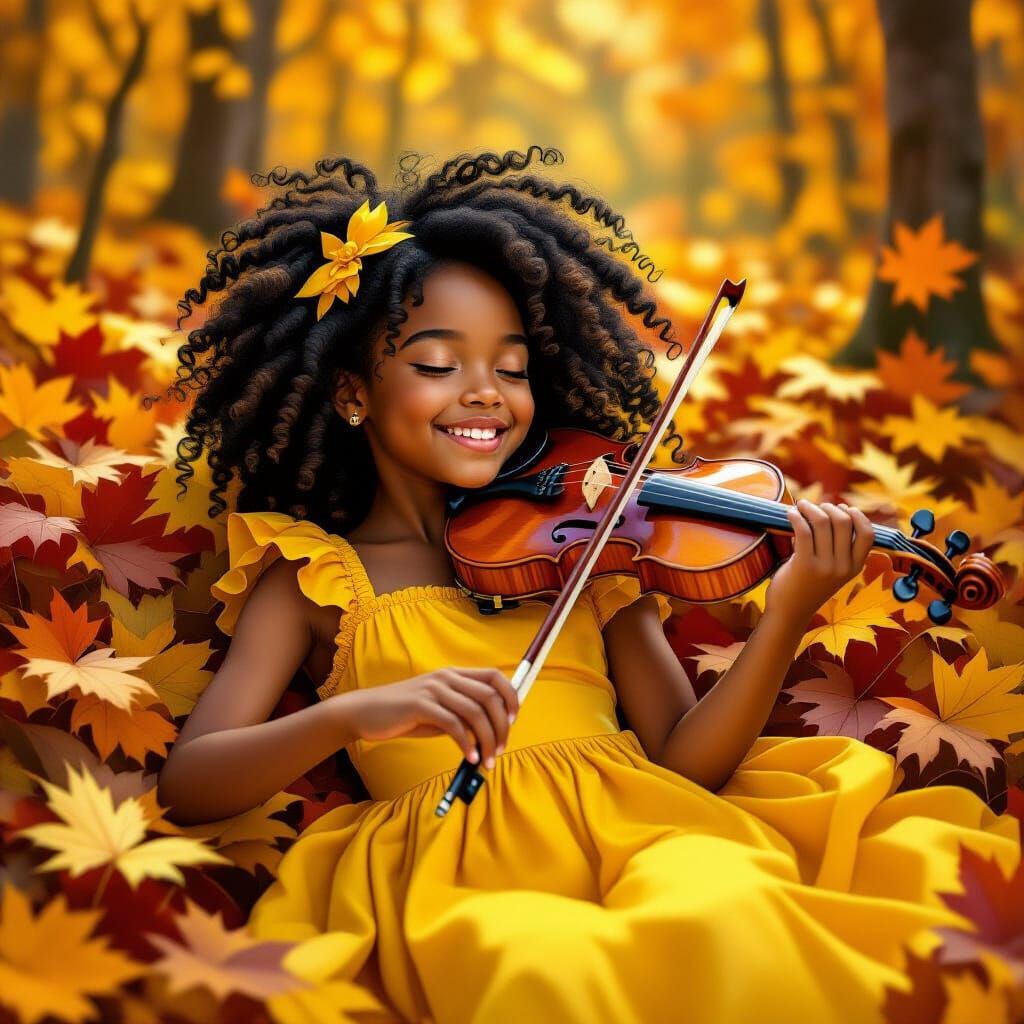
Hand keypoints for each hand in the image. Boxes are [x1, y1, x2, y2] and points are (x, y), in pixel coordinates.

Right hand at [348, 667, 519, 769]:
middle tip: (500, 750)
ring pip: (475, 712)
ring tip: (487, 760)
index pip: (494, 677)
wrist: (366, 711)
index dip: (510, 697)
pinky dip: (466, 743)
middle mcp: (447, 677)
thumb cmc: (405, 714)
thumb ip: (462, 715)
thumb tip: (489, 732)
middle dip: (502, 727)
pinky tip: (469, 757)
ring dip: (487, 740)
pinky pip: (453, 725)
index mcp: (454, 675)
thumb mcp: (438, 709)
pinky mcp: (420, 705)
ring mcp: (434, 689)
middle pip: (489, 697)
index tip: (513, 720)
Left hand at [765, 500, 875, 623]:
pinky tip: (790, 513)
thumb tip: (832, 512)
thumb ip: (838, 549)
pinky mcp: (804, 564)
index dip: (857, 515)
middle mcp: (843, 567)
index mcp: (855, 567)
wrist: (789, 613)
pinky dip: (797, 516)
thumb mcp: (833, 571)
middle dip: (829, 507)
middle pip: (844, 522)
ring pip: (823, 522)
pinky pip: (804, 530)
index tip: (843, 507)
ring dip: (810, 508)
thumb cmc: (808, 586)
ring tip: (801, 506)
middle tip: (815, 506)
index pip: (868, 534)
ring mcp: (825, 566)